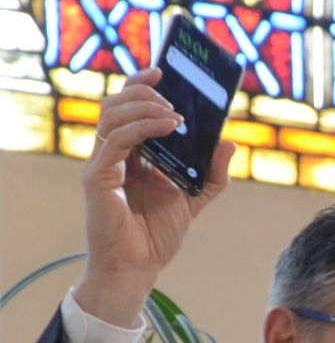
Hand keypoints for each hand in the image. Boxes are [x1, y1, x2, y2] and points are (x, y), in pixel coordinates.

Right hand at [75, 68, 235, 326]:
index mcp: (130, 157)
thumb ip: (211, 174)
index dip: (141, 87)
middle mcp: (113, 156)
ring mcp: (103, 165)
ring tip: (174, 113)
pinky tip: (168, 126)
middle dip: (143, 92)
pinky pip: (117, 140)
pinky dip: (143, 127)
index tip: (163, 73)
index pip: (128, 110)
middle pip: (116, 105)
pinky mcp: (98, 178)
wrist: (138, 269)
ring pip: (112, 116)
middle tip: (172, 96)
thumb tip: (229, 142)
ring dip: (145, 106)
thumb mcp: (194, 200)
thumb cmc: (156, 237)